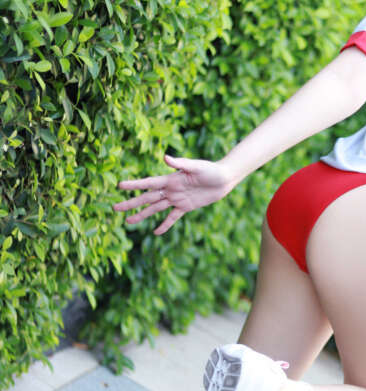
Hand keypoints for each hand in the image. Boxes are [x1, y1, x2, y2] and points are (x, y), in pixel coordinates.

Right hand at [113, 154, 233, 234]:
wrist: (224, 178)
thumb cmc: (211, 169)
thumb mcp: (196, 166)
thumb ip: (180, 163)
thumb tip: (165, 158)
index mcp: (170, 179)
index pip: (148, 183)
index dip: (134, 185)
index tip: (120, 186)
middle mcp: (170, 189)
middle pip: (147, 198)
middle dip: (131, 203)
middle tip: (115, 209)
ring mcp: (177, 199)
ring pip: (155, 209)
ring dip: (142, 215)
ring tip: (128, 222)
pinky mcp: (186, 207)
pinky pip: (172, 217)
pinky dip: (165, 225)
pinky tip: (156, 232)